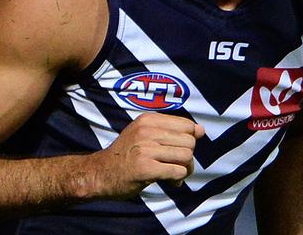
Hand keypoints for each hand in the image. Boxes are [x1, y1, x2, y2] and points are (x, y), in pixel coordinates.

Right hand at [90, 112, 204, 198]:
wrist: (101, 173)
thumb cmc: (127, 154)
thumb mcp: (145, 134)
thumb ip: (172, 130)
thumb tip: (201, 130)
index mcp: (148, 120)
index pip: (187, 125)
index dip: (189, 140)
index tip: (178, 149)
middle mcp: (147, 131)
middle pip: (189, 142)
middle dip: (188, 157)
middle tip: (177, 165)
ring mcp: (145, 149)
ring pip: (186, 157)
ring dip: (185, 169)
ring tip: (174, 174)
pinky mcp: (145, 168)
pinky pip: (177, 172)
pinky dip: (178, 179)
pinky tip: (170, 181)